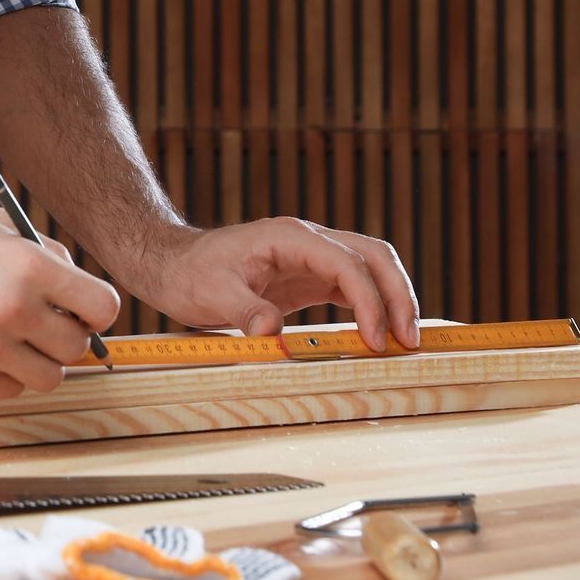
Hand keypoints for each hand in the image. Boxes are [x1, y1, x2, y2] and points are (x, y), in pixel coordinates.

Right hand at [0, 208, 119, 396]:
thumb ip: (44, 252)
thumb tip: (78, 282)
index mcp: (29, 267)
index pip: (102, 307)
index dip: (97, 311)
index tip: (85, 312)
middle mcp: (14, 310)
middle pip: (78, 347)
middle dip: (67, 336)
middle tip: (45, 325)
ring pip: (50, 377)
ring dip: (40, 362)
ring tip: (18, 342)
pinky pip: (11, 391)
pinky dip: (6, 377)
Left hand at [137, 218, 419, 350]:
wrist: (172, 265)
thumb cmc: (189, 273)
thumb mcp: (211, 294)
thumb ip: (244, 310)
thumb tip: (272, 332)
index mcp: (289, 237)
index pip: (346, 263)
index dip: (369, 299)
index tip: (373, 338)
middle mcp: (307, 241)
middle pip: (373, 257)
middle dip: (397, 295)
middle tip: (407, 341)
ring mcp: (310, 258)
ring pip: (369, 269)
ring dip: (391, 300)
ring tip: (402, 342)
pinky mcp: (307, 278)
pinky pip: (351, 286)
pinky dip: (371, 307)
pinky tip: (377, 336)